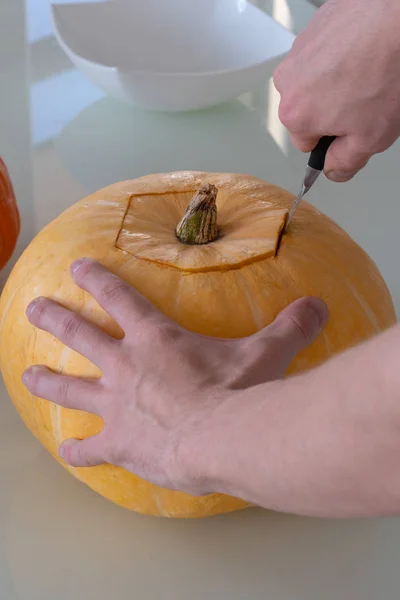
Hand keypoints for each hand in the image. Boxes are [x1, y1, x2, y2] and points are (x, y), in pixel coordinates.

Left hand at [22, 258, 327, 495]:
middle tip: (33, 308)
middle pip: (80, 335)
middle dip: (55, 319)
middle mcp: (126, 367)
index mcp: (156, 339)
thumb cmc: (241, 391)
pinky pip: (90, 449)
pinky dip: (78, 452)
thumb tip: (318, 305)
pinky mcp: (119, 445)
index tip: (76, 267)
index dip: (97, 279)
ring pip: (70, 389)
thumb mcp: (269, 352)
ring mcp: (117, 407)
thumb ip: (291, 326)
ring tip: (27, 374)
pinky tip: (68, 454)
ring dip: (48, 380)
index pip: (119, 297)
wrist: (223, 439)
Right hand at [273, 0, 399, 181]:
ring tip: (368, 73)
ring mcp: (299, 50)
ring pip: (314, 79)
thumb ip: (345, 163)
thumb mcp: (371, 138)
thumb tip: (332, 170)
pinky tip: (365, 52)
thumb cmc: (386, 72)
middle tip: (364, 99)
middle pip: (307, 109)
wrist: (399, 16)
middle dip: (331, 109)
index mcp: (295, 115)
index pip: (307, 143)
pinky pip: (323, 51)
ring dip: (335, 81)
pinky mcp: (314, 27)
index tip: (353, 127)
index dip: (333, 139)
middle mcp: (288, 81)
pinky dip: (341, 54)